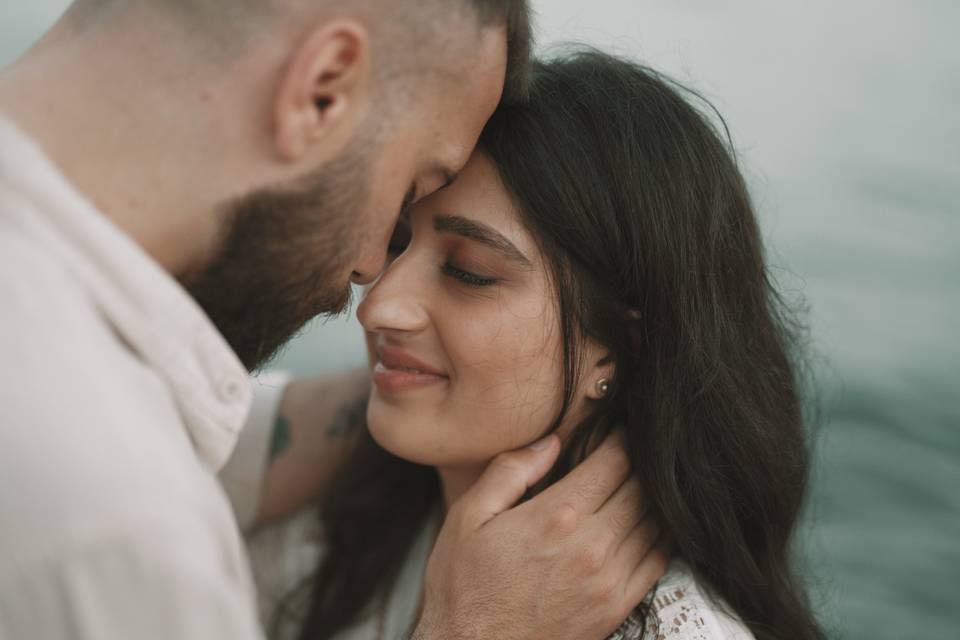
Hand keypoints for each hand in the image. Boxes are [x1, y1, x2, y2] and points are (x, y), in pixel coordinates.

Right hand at [413, 434, 670, 639]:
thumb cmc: (464, 587)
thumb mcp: (468, 518)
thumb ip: (510, 472)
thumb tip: (550, 442)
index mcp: (557, 516)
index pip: (613, 462)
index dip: (622, 438)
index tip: (620, 428)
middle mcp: (592, 545)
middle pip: (641, 488)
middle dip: (641, 463)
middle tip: (635, 450)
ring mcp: (609, 580)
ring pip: (654, 522)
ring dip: (654, 497)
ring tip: (644, 481)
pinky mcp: (616, 607)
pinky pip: (657, 560)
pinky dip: (661, 535)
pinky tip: (651, 523)